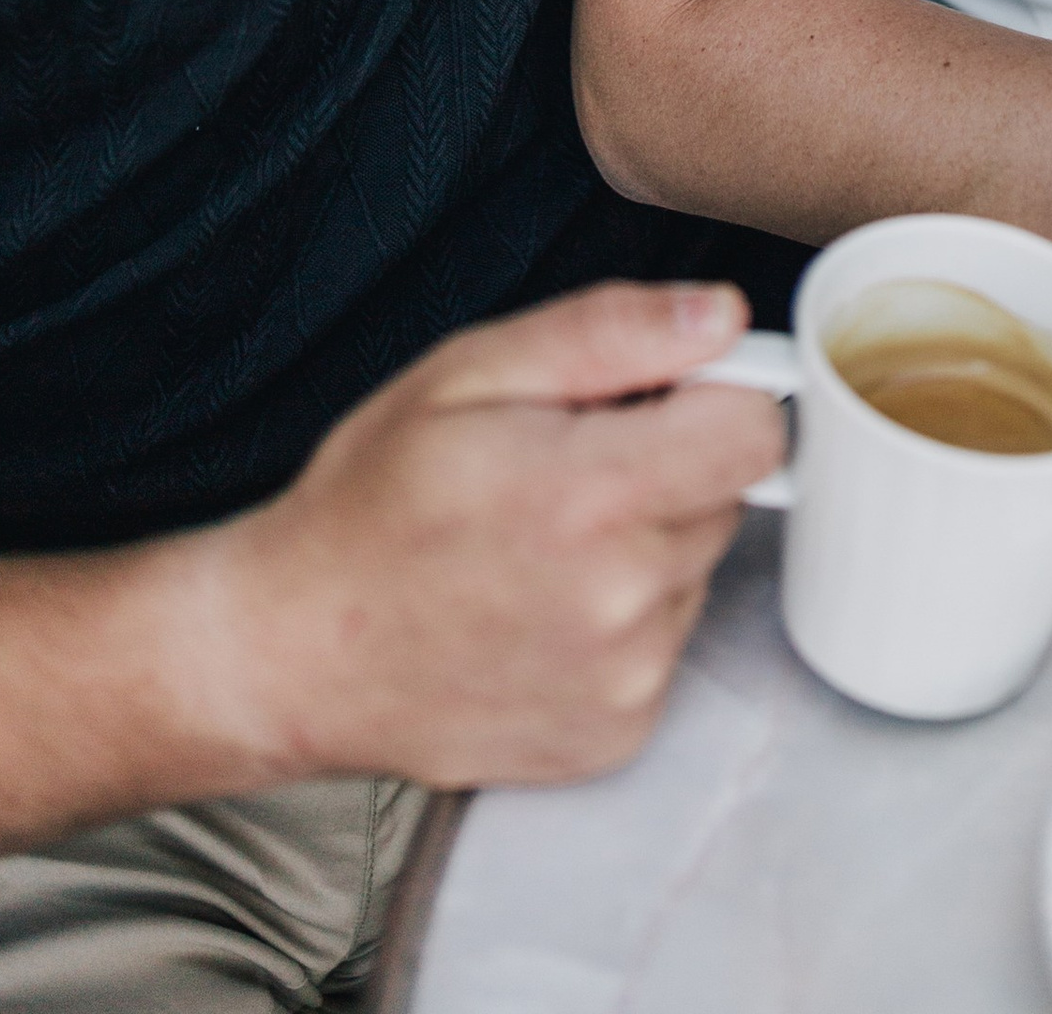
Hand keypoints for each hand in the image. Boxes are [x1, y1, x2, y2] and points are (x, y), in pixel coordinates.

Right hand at [187, 282, 782, 791]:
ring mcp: (623, 682)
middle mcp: (622, 602)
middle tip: (563, 468)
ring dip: (644, 544)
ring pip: (696, 569)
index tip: (656, 397)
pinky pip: (664, 643)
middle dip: (666, 466)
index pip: (756, 434)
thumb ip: (610, 332)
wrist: (295, 652)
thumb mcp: (469, 372)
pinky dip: (622, 619)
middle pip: (726, 497)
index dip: (714, 398)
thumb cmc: (371, 501)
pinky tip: (539, 607)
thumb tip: (722, 315)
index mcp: (591, 497)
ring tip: (541, 543)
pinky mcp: (614, 736)